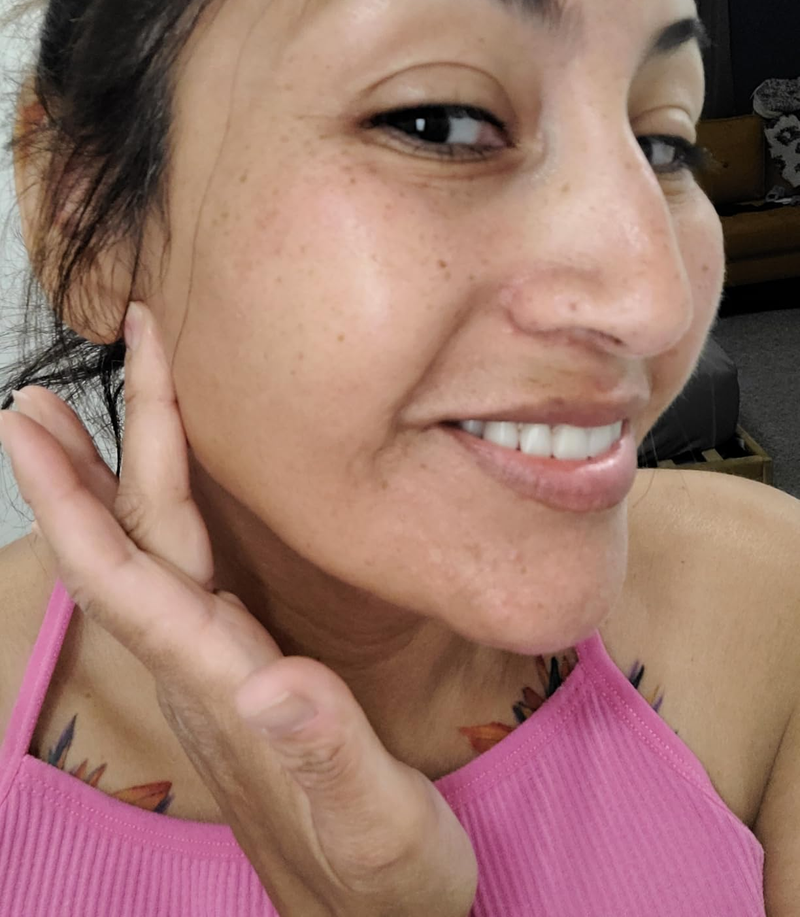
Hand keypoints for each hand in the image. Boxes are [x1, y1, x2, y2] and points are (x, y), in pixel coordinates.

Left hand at [0, 302, 477, 916]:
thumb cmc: (382, 879)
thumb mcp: (378, 825)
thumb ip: (329, 755)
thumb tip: (275, 687)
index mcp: (223, 690)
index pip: (127, 578)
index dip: (74, 495)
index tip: (31, 424)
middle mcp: (202, 672)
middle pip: (125, 550)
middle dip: (76, 465)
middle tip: (30, 395)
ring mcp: (215, 671)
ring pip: (142, 560)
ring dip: (98, 487)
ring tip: (59, 424)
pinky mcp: (239, 671)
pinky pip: (177, 576)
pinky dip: (149, 518)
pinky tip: (153, 496)